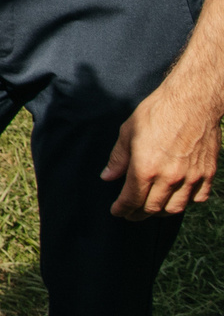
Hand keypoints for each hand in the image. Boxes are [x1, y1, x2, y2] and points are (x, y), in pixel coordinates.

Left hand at [101, 78, 220, 218]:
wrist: (192, 101)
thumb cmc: (156, 113)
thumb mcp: (128, 131)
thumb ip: (118, 158)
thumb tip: (107, 178)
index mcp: (146, 168)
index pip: (132, 199)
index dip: (122, 208)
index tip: (117, 211)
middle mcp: (170, 177)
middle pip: (153, 208)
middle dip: (138, 214)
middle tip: (131, 214)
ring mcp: (192, 177)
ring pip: (176, 208)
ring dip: (161, 212)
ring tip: (152, 209)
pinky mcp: (208, 173)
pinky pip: (198, 198)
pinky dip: (187, 202)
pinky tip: (178, 198)